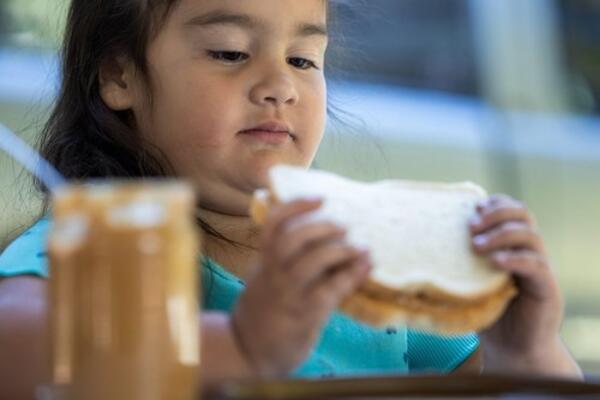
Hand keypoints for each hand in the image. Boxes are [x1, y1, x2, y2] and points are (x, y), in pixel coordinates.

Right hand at [231, 198, 371, 377]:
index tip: (321, 199)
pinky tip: (364, 267)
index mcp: (264, 261)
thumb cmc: (264, 311)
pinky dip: (349, 276)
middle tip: (345, 226)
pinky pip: (328, 291)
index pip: (273, 225)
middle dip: (322, 226)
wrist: (247, 352)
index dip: (296, 206)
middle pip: (291, 238)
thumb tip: (323, 238)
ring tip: (360, 247)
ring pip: (310, 262)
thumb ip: (284, 260)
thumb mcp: (266, 279)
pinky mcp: (302, 316)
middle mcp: (273, 274)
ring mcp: (287, 295)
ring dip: (340, 250)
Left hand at [469, 194, 566, 370]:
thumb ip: (453, 264)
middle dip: (495, 214)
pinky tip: (496, 262)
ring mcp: (540, 267)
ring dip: (500, 235)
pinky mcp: (546, 287)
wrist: (513, 348)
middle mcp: (528, 250)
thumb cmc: (486, 313)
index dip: (494, 203)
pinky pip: (536, 265)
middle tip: (470, 225)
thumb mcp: (467, 282)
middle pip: (522, 214)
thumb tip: (412, 250)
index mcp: (511, 244)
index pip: (510, 209)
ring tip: (476, 246)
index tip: (473, 208)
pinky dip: (515, 259)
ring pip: (529, 235)